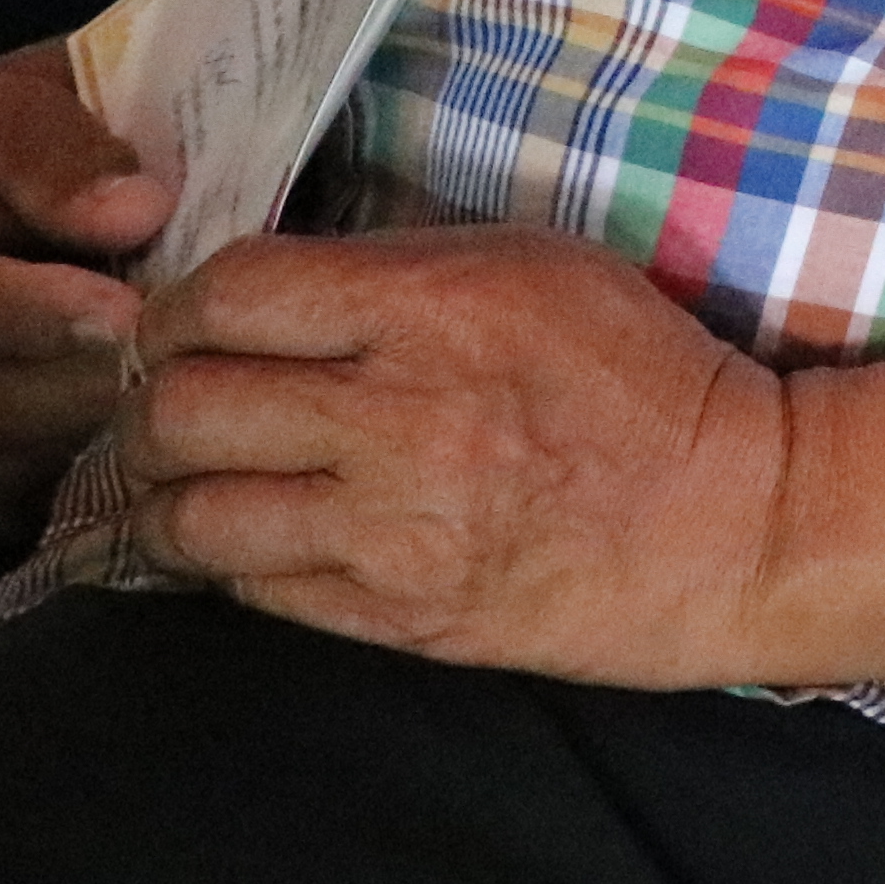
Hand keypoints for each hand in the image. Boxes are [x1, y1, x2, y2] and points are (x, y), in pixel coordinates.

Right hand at [0, 41, 169, 535]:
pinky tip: (169, 431)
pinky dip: (96, 475)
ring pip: (1, 465)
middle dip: (84, 382)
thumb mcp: (3, 106)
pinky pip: (24, 501)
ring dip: (100, 431)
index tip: (123, 310)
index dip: (27, 313)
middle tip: (189, 354)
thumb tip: (139, 210)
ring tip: (191, 383)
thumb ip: (58, 152)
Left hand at [117, 225, 796, 684]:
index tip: (180, 323)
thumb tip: (268, 284)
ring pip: (194, 516)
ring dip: (167, 497)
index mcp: (433, 309)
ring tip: (184, 483)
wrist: (736, 520)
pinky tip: (248, 537)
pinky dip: (229, 560)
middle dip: (148, 405)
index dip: (175, 307)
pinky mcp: (400, 617)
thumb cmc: (642, 377)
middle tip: (163, 407)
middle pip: (183, 407)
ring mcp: (394, 529)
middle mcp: (399, 418)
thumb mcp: (534, 267)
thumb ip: (396, 266)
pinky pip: (255, 589)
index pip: (228, 294)